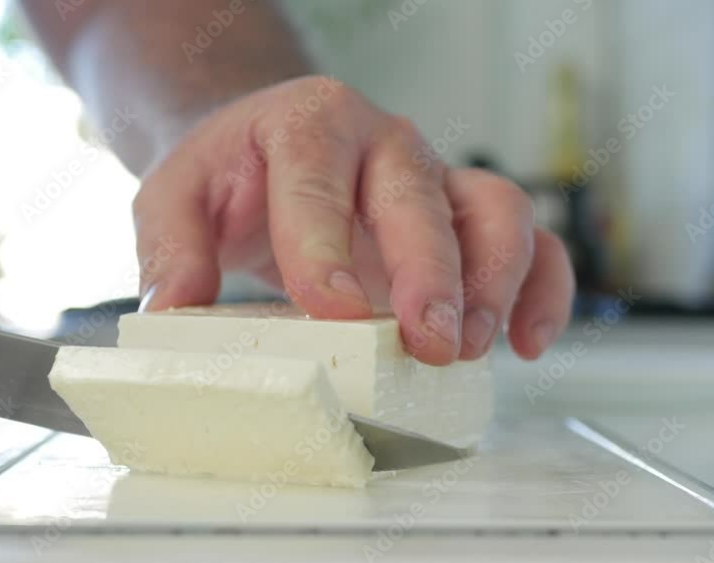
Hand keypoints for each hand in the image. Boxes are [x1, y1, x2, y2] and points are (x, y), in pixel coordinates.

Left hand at [134, 75, 573, 364]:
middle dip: (429, 273)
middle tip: (425, 341)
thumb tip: (174, 312)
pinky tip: (528, 341)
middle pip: (420, 195)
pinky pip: (531, 240)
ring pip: (495, 208)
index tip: (331, 311)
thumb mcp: (176, 196)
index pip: (319, 180)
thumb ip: (170, 247)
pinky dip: (542, 288)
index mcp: (308, 125)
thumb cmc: (233, 173)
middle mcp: (383, 144)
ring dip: (494, 282)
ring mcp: (433, 179)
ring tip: (469, 347)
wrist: (270, 149)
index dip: (327, 247)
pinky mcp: (464, 217)